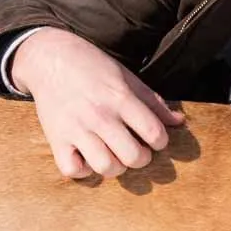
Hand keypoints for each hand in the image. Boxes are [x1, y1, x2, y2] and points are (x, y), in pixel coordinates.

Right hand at [10, 27, 183, 178]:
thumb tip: (179, 122)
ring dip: (115, 167)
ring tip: (115, 156)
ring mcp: (76, 129)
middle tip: (137, 150)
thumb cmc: (95, 68)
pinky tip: (88, 158)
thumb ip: (154, 102)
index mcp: (122, 99)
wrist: (51, 59)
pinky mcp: (55, 139)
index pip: (154, 133)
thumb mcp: (129, 78)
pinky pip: (71, 170)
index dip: (161, 141)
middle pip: (133, 156)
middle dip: (142, 158)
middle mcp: (100, 116)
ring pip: (105, 167)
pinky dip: (83, 170)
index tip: (155, 139)